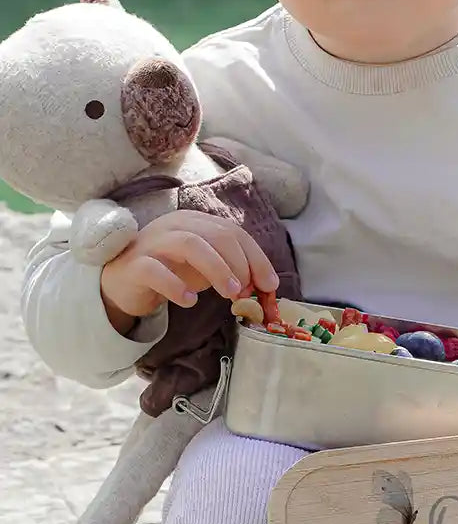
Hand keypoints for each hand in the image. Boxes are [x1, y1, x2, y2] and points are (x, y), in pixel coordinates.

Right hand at [100, 210, 278, 331]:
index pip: (234, 232)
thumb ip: (233, 270)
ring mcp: (153, 243)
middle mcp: (175, 225)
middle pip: (217, 235)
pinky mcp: (134, 265)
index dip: (256, 258)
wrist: (122, 283)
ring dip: (217, 269)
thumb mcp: (206, 268)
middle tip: (246, 291)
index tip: (270, 285)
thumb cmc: (171, 271)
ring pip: (190, 245)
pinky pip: (155, 271)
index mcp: (196, 222)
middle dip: (239, 264)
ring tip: (230, 294)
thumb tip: (266, 286)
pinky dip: (176, 286)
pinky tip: (190, 301)